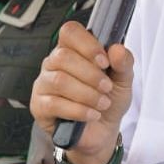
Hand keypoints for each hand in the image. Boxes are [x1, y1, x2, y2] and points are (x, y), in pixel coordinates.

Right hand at [31, 21, 134, 162]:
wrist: (102, 131)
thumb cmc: (108, 100)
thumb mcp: (124, 80)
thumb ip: (124, 63)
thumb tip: (117, 49)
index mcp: (73, 50)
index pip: (70, 32)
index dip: (87, 44)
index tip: (104, 61)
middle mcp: (54, 63)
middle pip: (63, 56)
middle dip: (91, 74)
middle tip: (107, 88)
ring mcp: (44, 84)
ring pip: (59, 80)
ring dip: (87, 94)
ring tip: (102, 104)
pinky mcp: (39, 106)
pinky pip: (54, 103)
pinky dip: (78, 110)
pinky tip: (91, 115)